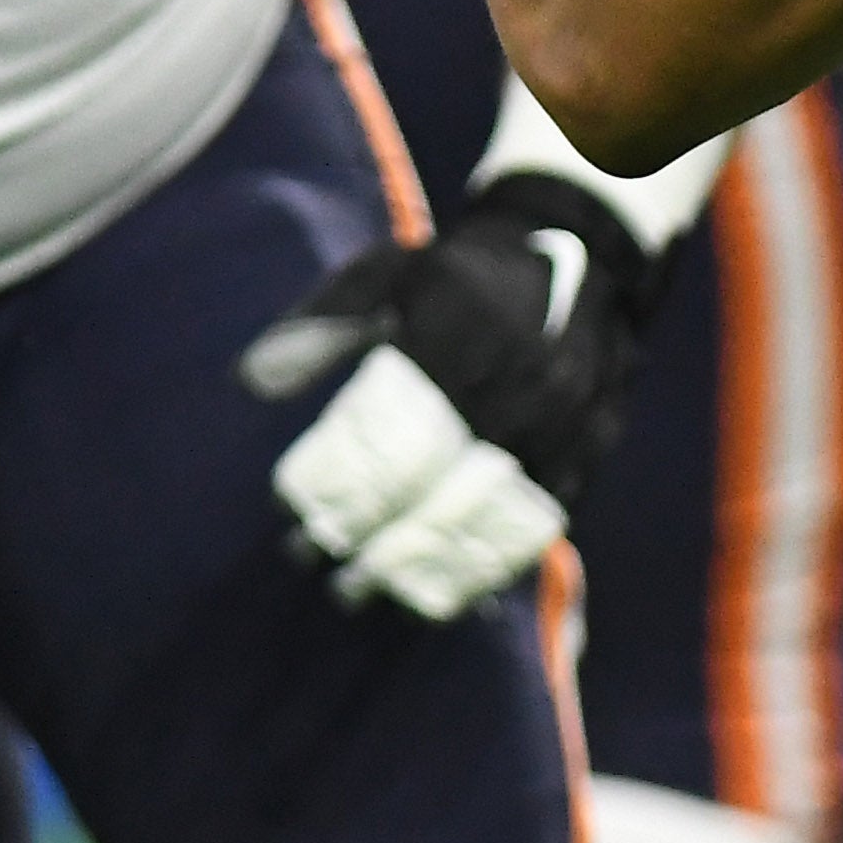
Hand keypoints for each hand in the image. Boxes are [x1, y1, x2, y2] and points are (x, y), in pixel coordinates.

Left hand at [238, 177, 665, 617]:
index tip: (297, 524)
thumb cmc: (461, 270)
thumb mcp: (388, 269)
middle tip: (332, 579)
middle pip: (439, 490)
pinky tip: (449, 588)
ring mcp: (561, 418)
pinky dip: (492, 560)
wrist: (583, 248)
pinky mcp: (591, 445)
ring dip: (434, 566)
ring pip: (490, 517)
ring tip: (382, 595)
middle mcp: (512, 381)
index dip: (343, 492)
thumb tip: (252, 382)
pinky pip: (539, 521)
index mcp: (454, 334)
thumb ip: (321, 324)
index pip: (389, 441)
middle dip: (380, 544)